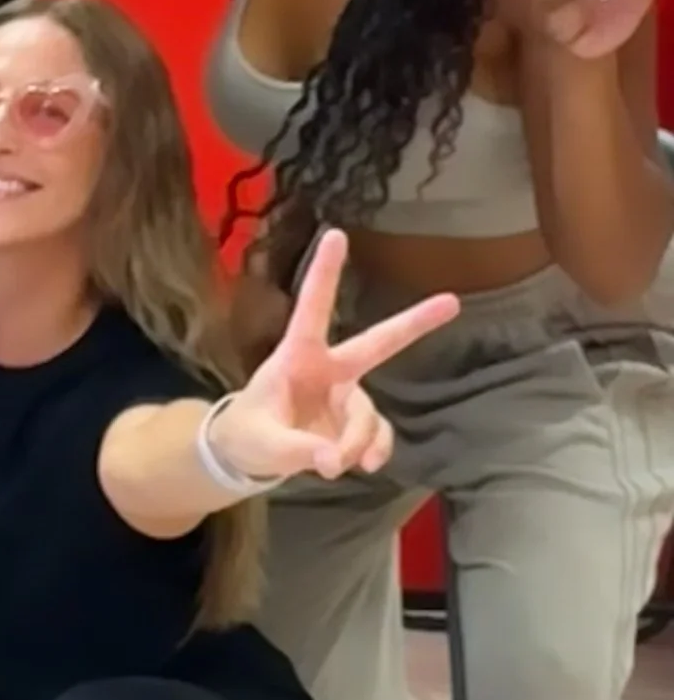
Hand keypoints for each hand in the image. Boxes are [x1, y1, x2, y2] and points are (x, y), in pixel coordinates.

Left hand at [215, 228, 458, 483]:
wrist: (247, 456)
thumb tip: (335, 460)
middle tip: (452, 301)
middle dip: (413, 324)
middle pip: (376, 344)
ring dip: (358, 441)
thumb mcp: (261, 442)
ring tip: (332, 465)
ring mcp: (346, 396)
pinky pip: (378, 435)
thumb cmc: (246, 432)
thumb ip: (298, 449)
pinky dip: (375, 450)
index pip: (312, 309)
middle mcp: (328, 369)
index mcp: (297, 357)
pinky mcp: (354, 423)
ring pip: (368, 414)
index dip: (324, 273)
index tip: (336, 234)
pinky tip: (368, 466)